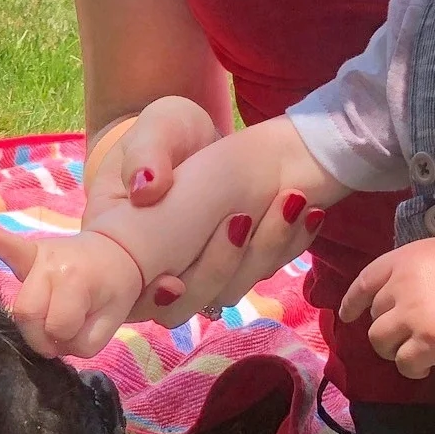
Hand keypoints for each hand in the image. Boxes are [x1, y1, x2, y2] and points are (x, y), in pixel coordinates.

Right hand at [0, 219, 143, 358]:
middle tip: (56, 335)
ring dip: (30, 323)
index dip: (67, 340)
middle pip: (27, 314)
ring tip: (46, 320)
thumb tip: (50, 344)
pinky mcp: (27, 251)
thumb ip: (84, 342)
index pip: (58, 327)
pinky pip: (4, 244)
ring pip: (17, 305)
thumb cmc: (114, 290)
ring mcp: (37, 255)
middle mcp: (51, 265)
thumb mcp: (110, 323)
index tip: (76, 335)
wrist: (118, 252)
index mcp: (76, 281)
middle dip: (41, 336)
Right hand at [87, 101, 326, 324]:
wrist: (205, 136)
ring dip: (264, 252)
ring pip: (229, 292)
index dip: (149, 298)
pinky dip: (290, 245)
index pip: (126, 293)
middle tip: (240, 217)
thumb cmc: (168, 131)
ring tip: (291, 200)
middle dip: (217, 268)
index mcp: (123, 246)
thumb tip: (144, 187)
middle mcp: (158, 271)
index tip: (173, 280)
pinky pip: (263, 271)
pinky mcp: (237, 265)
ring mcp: (200, 272)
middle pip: (182, 306)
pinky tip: (311, 213)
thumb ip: (145, 154)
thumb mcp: (155, 127)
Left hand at [340, 239, 434, 378]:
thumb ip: (412, 272)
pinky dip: (412, 368)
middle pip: (374, 315)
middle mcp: (401, 284)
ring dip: (394, 349)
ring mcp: (412, 314)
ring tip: (415, 350)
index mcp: (404, 258)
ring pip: (380, 341)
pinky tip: (426, 366)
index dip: (352, 301)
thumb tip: (392, 298)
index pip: (365, 281)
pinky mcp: (427, 341)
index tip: (347, 315)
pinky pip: (403, 363)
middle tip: (409, 335)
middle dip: (388, 327)